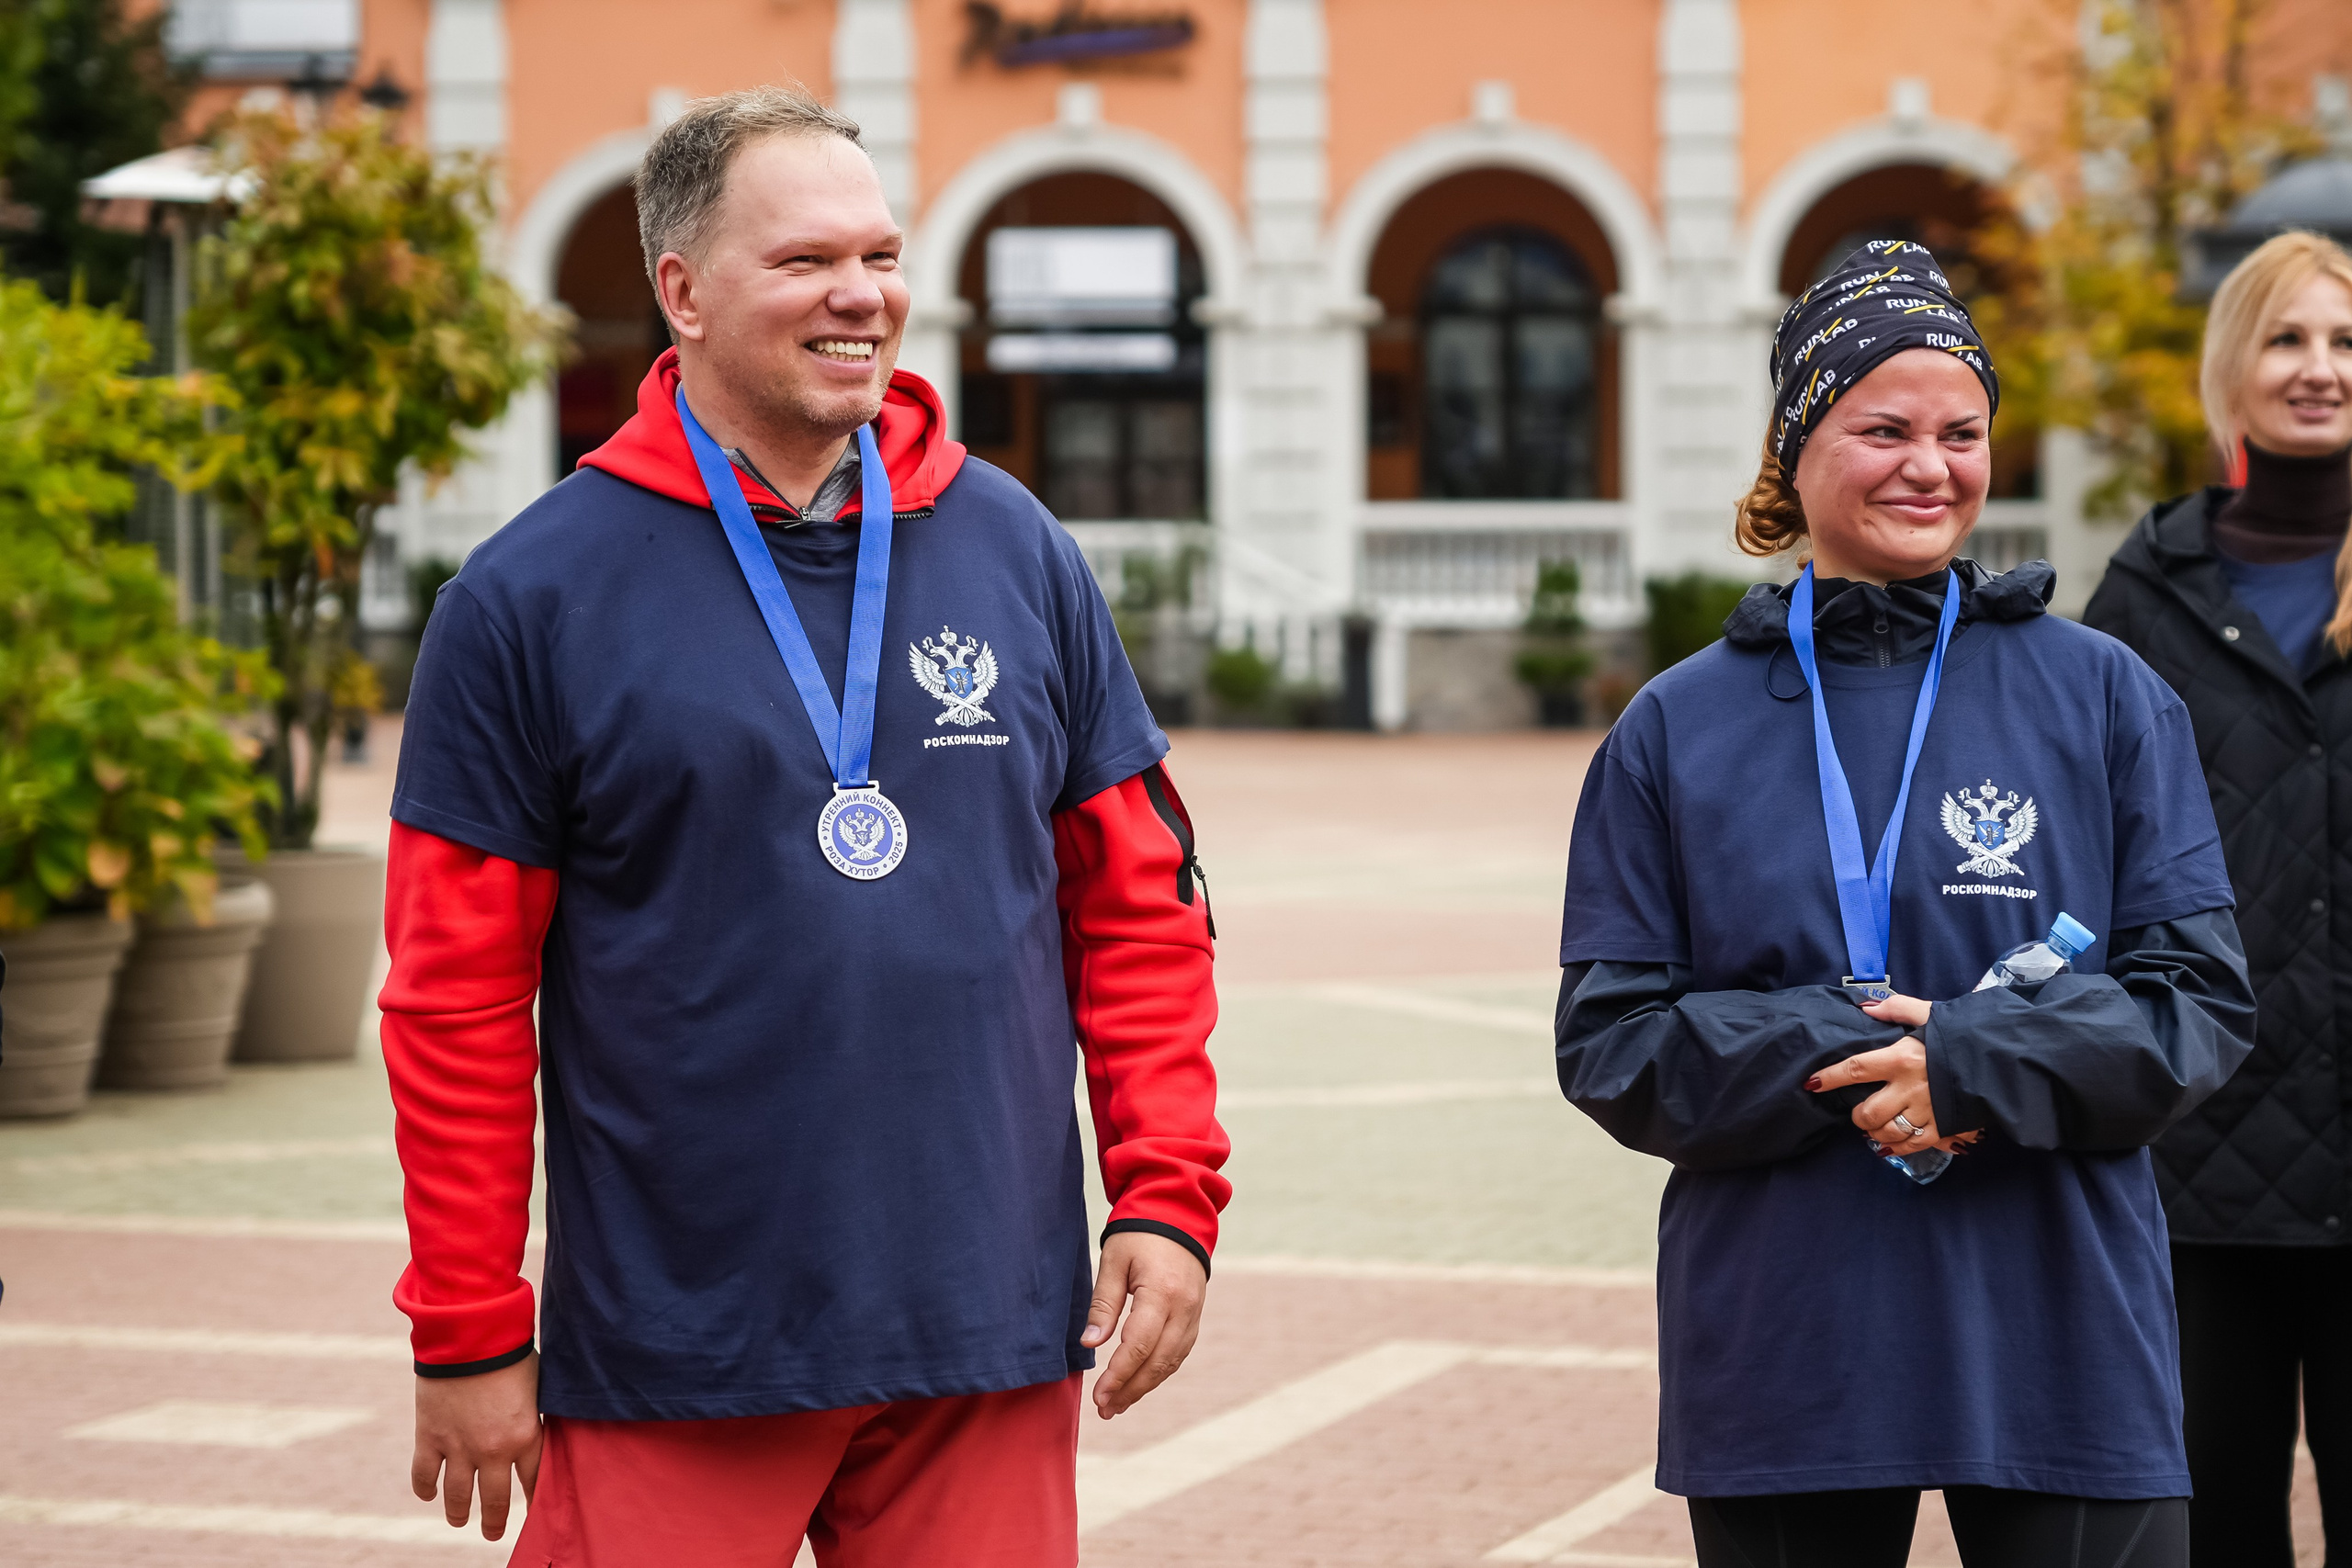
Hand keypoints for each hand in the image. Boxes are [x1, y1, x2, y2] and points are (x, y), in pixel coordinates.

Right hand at [412, 1352, 542, 1539]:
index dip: (534, 1502)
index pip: (534, 1481)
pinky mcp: (429, 1437)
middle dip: (493, 1521)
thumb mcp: (536, 1387)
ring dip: (458, 1513)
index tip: (534, 1518)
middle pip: (494, 1500)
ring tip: (459, 1520)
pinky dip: (425, 1489)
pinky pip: (424, 1475)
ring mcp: (458, 1447)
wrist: (469, 1333)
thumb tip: (540, 1431)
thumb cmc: (510, 1352)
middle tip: (492, 1533)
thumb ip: (533, 1415)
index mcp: (525, 1435)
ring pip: (457, 1496)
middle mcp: (492, 1450)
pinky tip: (429, 1495)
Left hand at [1081, 1230, 1206, 1419]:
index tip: (1099, 1395)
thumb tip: (1090, 1344)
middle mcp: (1184, 1308)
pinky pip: (1179, 1353)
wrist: (1178, 1216)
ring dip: (1144, 1387)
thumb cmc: (1139, 1235)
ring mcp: (1194, 1314)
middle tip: (1105, 1409)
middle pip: (1158, 1362)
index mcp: (1161, 1293)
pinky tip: (1140, 1383)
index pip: (1139, 1346)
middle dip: (1130, 1389)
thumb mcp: (1114, 1261)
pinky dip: (1159, 1371)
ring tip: (1118, 1404)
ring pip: (1171, 1362)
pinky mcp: (1194, 1317)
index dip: (1118, 1375)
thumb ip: (1103, 1304)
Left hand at [1809, 994, 1977, 1155]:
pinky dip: (1896, 1147)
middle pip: (1867, 1112)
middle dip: (1857, 1115)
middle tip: (1858, 1111)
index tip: (1811, 1083)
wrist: (2005, 1060)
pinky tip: (1889, 1144)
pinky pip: (1912, 1145)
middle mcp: (1910, 1088)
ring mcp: (1927, 1112)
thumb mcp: (1931, 1014)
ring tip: (1873, 1127)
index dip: (1829, 1078)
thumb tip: (1866, 1007)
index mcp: (1902, 1057)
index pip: (1855, 1068)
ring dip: (1874, 1133)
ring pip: (1887, 1132)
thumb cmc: (1965, 1035)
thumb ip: (1897, 1009)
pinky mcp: (1944, 1129)